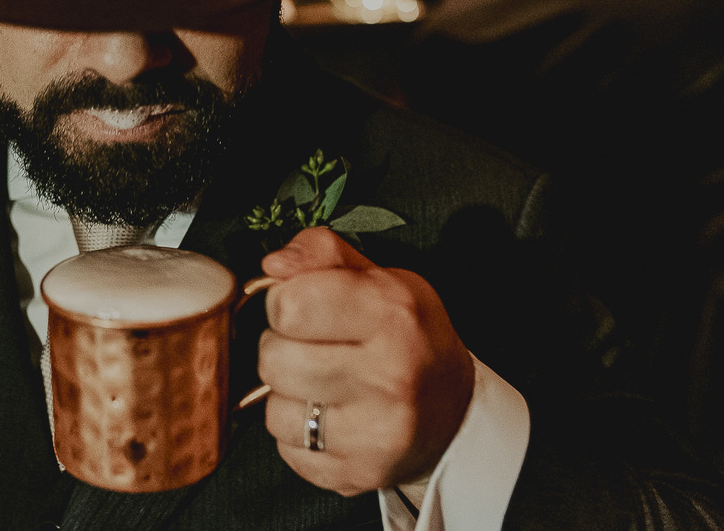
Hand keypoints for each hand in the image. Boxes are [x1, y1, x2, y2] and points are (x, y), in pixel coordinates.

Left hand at [258, 227, 473, 495]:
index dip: (284, 302)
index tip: (303, 307)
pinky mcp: (359, 473)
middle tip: (315, 348)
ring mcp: (376, 431)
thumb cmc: (408, 337)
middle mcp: (389, 375)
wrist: (454, 412)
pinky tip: (331, 417)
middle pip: (272, 359)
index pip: (289, 304)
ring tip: (323, 384)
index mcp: (392, 314)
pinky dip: (298, 436)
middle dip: (282, 349)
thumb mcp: (378, 276)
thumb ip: (320, 253)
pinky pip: (288, 451)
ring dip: (287, 396)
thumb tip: (273, 266)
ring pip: (273, 410)